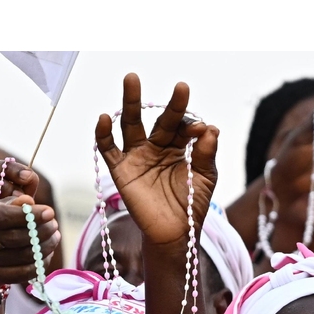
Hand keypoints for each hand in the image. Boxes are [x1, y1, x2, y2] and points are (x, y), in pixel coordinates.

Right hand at [0, 194, 58, 296]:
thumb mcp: (0, 206)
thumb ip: (14, 203)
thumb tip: (29, 202)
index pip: (5, 215)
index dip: (31, 215)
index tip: (50, 212)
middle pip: (14, 237)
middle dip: (41, 231)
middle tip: (54, 226)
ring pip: (21, 255)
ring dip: (45, 247)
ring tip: (54, 238)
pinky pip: (22, 273)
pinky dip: (39, 264)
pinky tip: (45, 255)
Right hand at [96, 73, 218, 249]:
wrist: (173, 233)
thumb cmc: (191, 204)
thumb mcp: (205, 177)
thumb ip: (207, 153)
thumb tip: (209, 128)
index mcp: (179, 145)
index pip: (184, 125)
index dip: (191, 123)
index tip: (200, 129)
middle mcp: (157, 146)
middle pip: (159, 118)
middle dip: (168, 103)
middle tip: (179, 86)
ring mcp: (137, 156)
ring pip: (131, 124)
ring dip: (131, 102)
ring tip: (131, 79)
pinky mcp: (121, 170)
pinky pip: (108, 149)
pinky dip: (103, 134)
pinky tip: (104, 118)